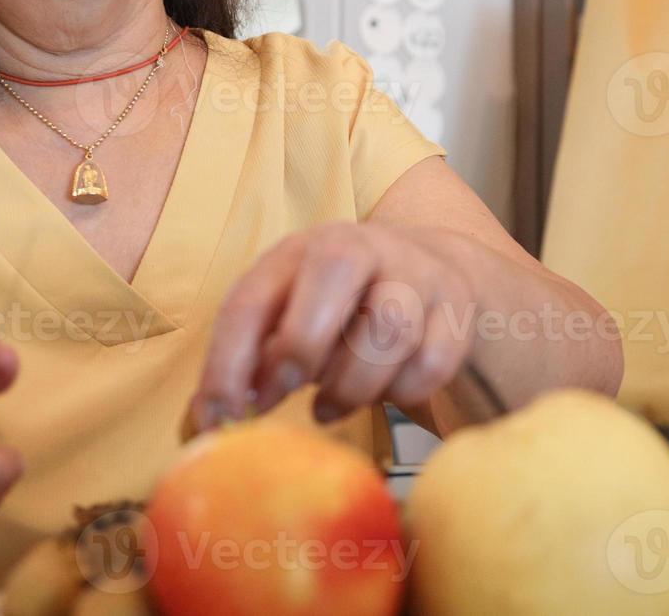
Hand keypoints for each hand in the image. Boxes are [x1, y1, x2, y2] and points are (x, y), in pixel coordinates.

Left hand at [190, 222, 479, 428]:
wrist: (432, 271)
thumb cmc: (342, 306)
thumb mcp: (290, 315)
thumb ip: (253, 361)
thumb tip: (211, 420)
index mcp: (301, 250)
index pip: (253, 296)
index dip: (229, 361)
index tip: (219, 416)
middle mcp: (362, 247)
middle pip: (336, 268)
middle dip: (302, 344)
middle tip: (288, 391)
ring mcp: (416, 274)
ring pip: (391, 325)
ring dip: (354, 384)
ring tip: (330, 405)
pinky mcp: (457, 309)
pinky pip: (433, 360)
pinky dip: (404, 391)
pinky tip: (384, 393)